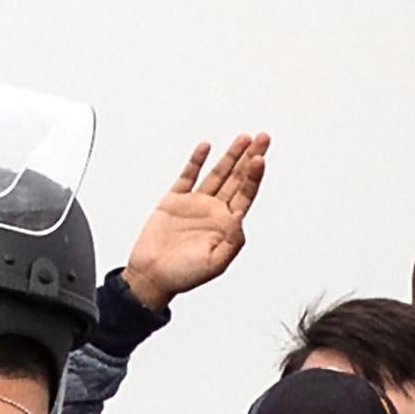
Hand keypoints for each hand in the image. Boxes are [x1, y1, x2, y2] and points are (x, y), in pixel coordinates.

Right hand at [123, 134, 269, 313]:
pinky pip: (188, 175)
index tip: (260, 158)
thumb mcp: (215, 264)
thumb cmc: (184, 275)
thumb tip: (240, 218)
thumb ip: (232, 242)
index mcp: (226, 225)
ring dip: (231, 155)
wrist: (151, 276)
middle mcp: (214, 211)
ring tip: (244, 138)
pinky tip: (206, 146)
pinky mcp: (174, 200)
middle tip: (263, 138)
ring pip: (217, 173)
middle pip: (237, 178)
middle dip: (250, 157)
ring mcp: (195, 203)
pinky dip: (196, 160)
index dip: (254, 176)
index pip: (246, 194)